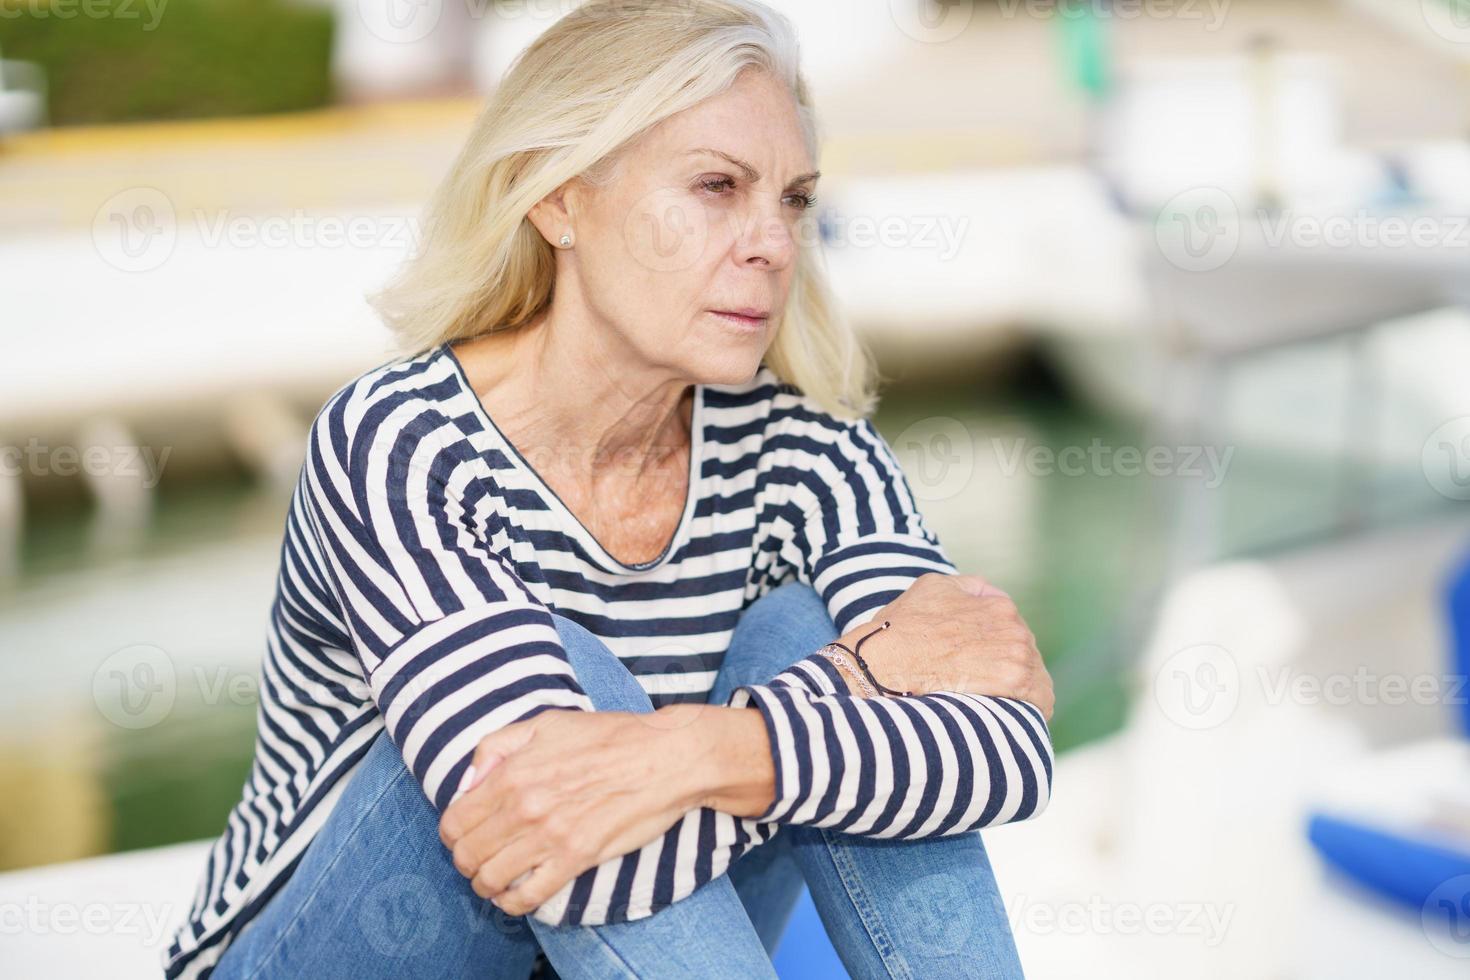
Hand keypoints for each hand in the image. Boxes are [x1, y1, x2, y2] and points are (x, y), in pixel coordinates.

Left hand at [437, 706, 706, 916]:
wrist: (666, 757)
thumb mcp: (546, 723)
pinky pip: (529, 897)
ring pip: (490, 879)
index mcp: (512, 772)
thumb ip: (497, 747)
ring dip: (486, 884)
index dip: (453, 833)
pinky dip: (515, 903)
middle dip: (466, 861)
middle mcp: (525, 807)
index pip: (454, 821)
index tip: (465, 834)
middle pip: (466, 855)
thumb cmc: (609, 736)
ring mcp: (550, 835)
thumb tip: (469, 782)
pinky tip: (517, 894)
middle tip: (479, 858)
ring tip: (496, 878)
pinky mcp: (577, 858)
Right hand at [837, 572, 1053, 719]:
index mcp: (999, 605)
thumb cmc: (901, 629)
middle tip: (986, 688)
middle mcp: (1014, 626)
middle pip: (1027, 655)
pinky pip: (1041, 702)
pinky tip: (1017, 720)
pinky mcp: (1013, 682)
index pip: (1014, 630)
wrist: (884, 663)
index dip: (999, 648)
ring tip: (1001, 708)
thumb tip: (986, 595)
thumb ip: (967, 588)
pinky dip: (1033, 711)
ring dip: (1023, 693)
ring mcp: (1017, 654)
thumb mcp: (933, 587)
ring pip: (1037, 680)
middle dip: (1011, 670)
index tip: (986, 664)